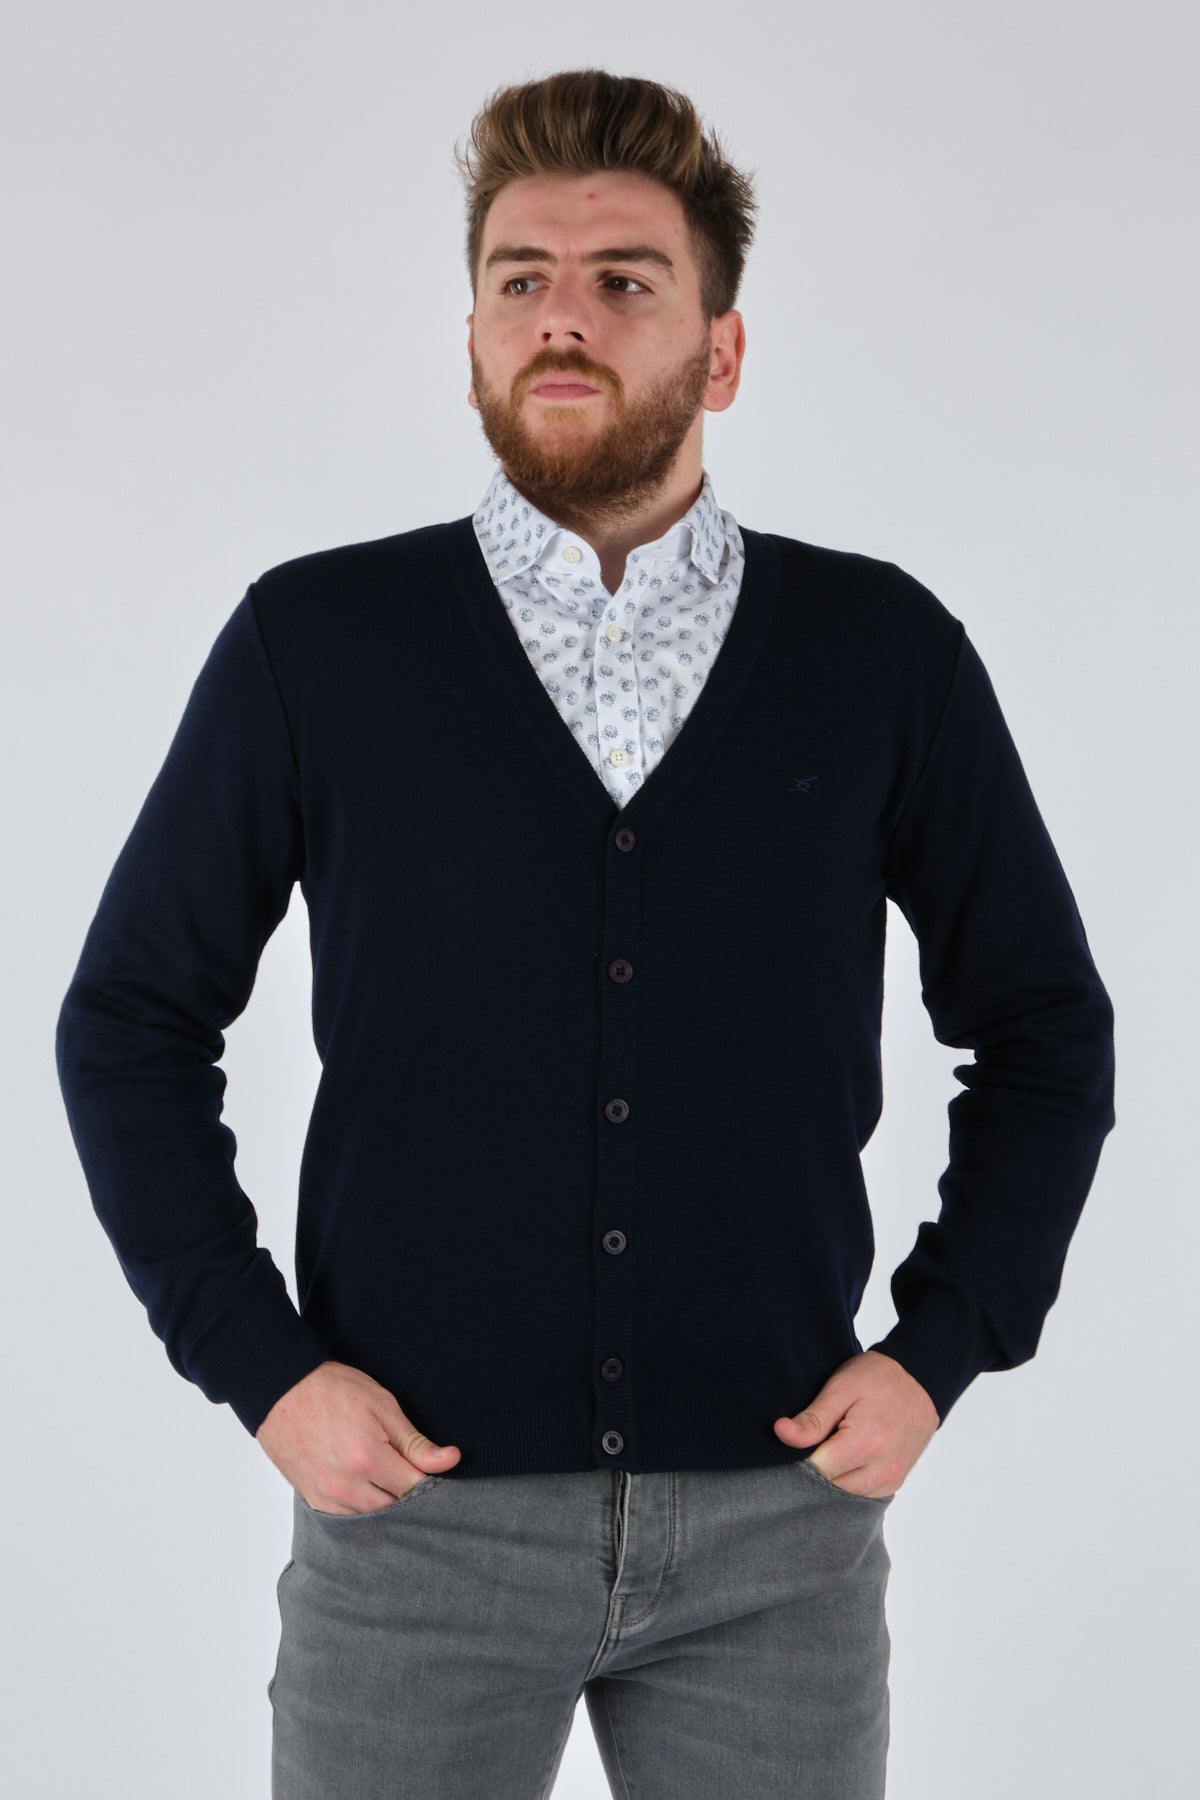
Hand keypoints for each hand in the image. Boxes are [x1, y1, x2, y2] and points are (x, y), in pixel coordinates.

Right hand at [255, 1360, 461, 1513]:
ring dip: (388, 1503)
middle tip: (412, 1470)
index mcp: (368, 1460)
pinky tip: (369, 1487)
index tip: (435, 1468)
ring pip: (373, 1518)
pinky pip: (349, 1519)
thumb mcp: (382, 1405)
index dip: (431, 1480)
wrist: (281, 1390)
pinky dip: (364, 1508)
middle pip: (396, 1510)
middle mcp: (347, 1487)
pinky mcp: (314, 1502)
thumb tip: (450, 1460)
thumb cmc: (332, 1390)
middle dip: (410, 1494)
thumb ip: (416, 1442)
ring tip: (390, 1476)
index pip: (416, 1489)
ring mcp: (327, 1498)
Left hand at [773, 1350, 939, 1498]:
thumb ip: (812, 1418)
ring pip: (844, 1494)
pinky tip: (847, 1456)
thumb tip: (781, 1433)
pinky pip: (862, 1493)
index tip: (801, 1438)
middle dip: (817, 1467)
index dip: (801, 1456)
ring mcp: (891, 1480)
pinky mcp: (895, 1483)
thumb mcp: (841, 1388)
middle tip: (817, 1437)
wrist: (921, 1380)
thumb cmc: (879, 1378)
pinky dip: (849, 1479)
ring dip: (833, 1475)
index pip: (817, 1470)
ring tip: (834, 1443)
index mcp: (866, 1444)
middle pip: (830, 1486)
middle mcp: (882, 1470)